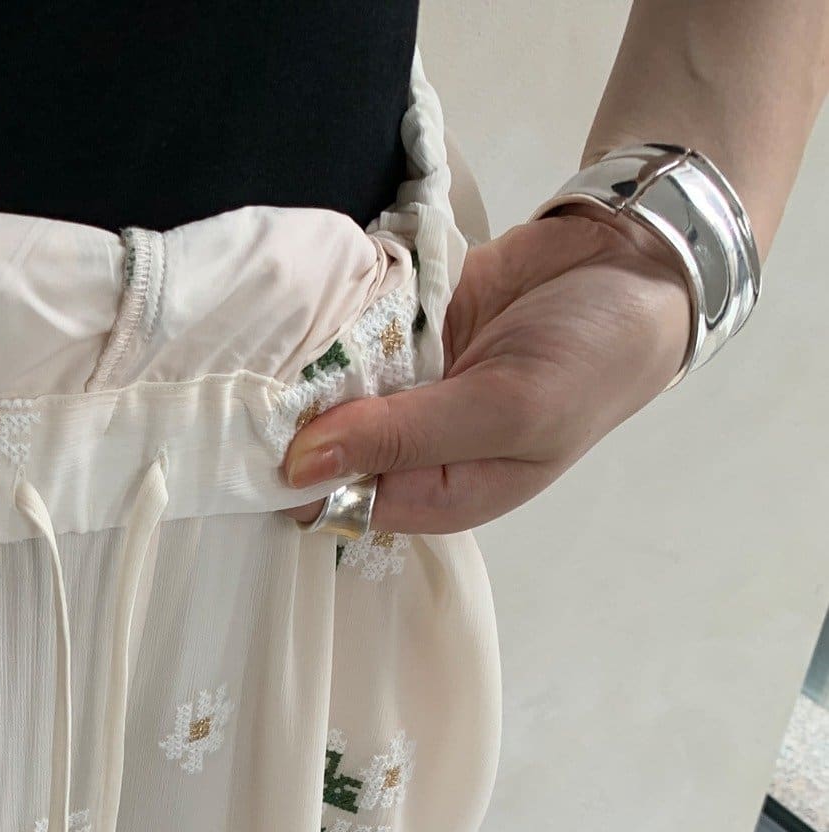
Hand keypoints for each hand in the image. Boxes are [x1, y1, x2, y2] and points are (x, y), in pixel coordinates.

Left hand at [283, 211, 694, 530]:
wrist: (635, 262)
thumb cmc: (591, 359)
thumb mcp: (508, 409)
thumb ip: (404, 439)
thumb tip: (299, 466)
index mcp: (435, 495)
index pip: (334, 503)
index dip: (297, 472)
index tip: (267, 429)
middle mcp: (407, 449)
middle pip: (317, 447)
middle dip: (291, 413)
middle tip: (261, 372)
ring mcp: (398, 386)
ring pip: (320, 385)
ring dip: (303, 358)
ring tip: (278, 329)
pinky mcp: (396, 327)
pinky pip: (343, 326)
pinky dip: (331, 310)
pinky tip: (320, 291)